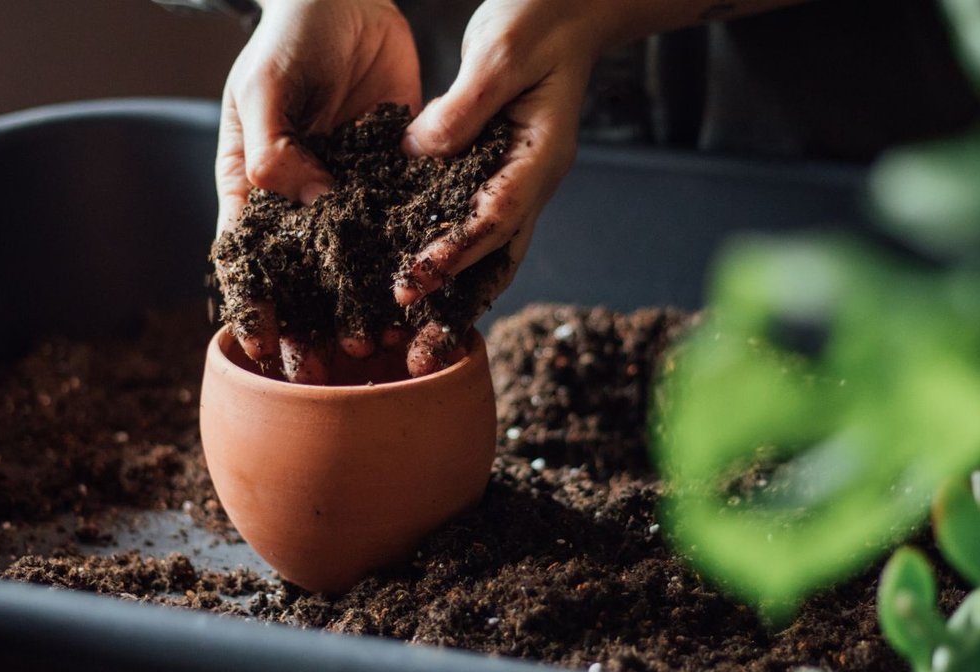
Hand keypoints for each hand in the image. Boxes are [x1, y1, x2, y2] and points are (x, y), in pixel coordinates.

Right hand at [216, 0, 419, 379]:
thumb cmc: (289, 35)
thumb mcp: (265, 86)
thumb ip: (273, 145)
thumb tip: (302, 202)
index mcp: (253, 183)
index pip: (249, 258)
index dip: (255, 305)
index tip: (265, 348)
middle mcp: (300, 198)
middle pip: (302, 277)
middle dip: (313, 326)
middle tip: (331, 369)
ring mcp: (347, 192)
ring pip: (354, 265)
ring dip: (364, 309)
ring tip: (380, 350)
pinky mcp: (393, 178)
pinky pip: (401, 229)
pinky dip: (409, 265)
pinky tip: (425, 300)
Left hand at [395, 1, 615, 316]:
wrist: (568, 4)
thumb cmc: (540, 16)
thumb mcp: (500, 52)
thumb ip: (462, 108)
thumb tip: (418, 155)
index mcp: (541, 155)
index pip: (496, 217)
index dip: (454, 252)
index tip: (413, 278)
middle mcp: (534, 178)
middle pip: (496, 254)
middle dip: (453, 295)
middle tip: (411, 332)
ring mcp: (518, 177)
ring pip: (488, 249)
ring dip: (453, 289)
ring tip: (411, 327)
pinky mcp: (496, 168)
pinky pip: (472, 221)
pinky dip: (447, 252)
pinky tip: (412, 275)